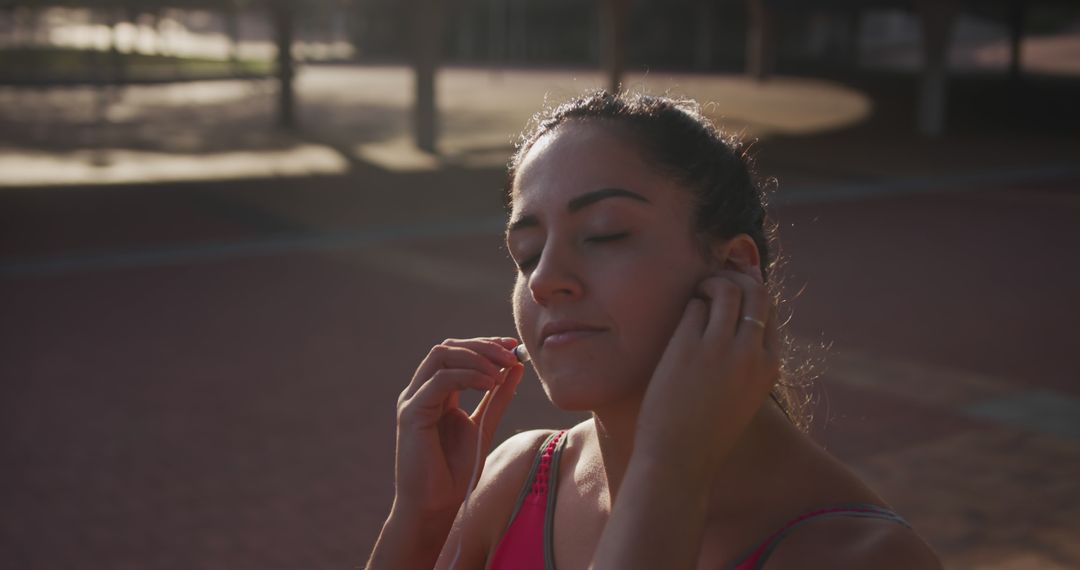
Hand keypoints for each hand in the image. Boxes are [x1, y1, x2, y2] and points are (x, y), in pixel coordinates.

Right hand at [393, 337, 524, 516]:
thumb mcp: (484, 424)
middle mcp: (420, 392)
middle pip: (448, 348)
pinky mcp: (411, 413)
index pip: (456, 353)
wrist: (435, 506)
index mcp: (436, 393)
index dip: (484, 345)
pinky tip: (490, 384)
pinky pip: (440, 380)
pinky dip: (468, 376)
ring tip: (501, 371)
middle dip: (482, 346)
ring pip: (441, 355)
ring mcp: (413, 400)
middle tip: (510, 354)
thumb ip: (498, 396)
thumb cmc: (455, 471)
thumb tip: (516, 367)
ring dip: (476, 357)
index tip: (512, 347)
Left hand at [634, 267, 779, 476]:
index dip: (751, 296)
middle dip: (736, 279)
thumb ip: (746, 364)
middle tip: (714, 285)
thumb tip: (737, 328)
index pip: (770, 312)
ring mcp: (720, 349)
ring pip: (726, 291)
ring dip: (710, 283)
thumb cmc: (706, 433)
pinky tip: (678, 320)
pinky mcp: (688, 347)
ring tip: (696, 294)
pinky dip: (687, 305)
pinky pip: (692, 307)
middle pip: (756, 292)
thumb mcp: (742, 398)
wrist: (679, 460)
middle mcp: (751, 353)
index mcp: (769, 367)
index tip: (733, 297)